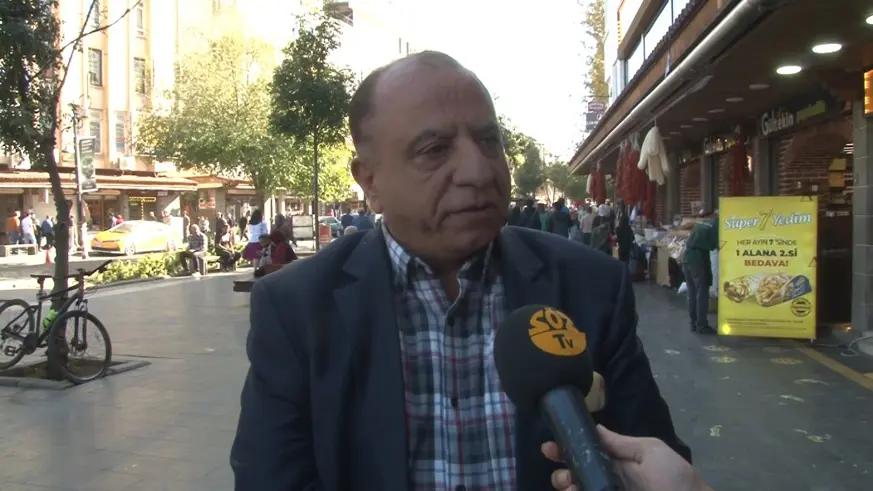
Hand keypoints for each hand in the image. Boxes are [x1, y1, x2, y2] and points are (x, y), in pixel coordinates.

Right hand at [543, 426, 711, 490]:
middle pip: (576, 473)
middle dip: (561, 467)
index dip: (567, 447)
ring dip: (565, 483)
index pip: (588, 453)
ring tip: (567, 482)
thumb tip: (596, 427)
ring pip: (577, 489)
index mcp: (619, 463)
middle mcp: (610, 481)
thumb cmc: (675, 479)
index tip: (551, 445)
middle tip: (556, 463)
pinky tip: (574, 490)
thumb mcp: (651, 452)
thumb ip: (622, 443)